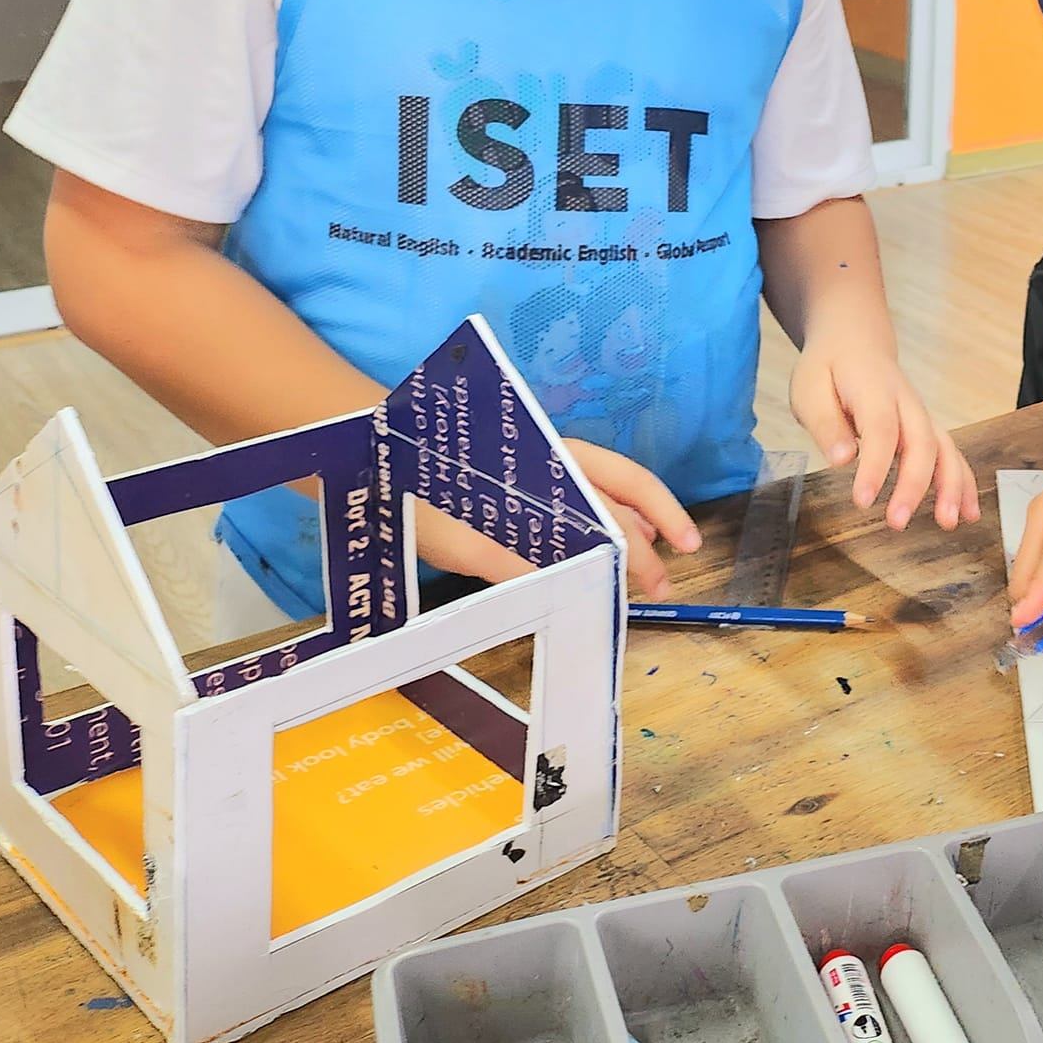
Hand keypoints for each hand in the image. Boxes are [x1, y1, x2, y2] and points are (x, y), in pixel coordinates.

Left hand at [412, 444, 699, 597]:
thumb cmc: (414, 491)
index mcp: (549, 463)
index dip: (649, 532)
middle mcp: (554, 459)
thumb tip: (563, 589)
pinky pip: (574, 498)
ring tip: (652, 557)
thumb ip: (510, 561)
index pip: (616, 498)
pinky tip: (600, 543)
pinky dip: (600, 519)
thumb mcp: (459, 536)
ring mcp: (539, 468)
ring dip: (632, 521)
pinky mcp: (519, 483)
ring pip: (603, 489)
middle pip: (621, 489)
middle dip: (652, 533)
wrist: (372, 453)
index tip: (669, 567)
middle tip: (666, 581)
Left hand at [789, 346, 979, 530]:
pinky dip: (963, 482)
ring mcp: (920, 415)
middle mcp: (905, 401)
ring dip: (950, 486)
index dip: (874, 466)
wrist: (854, 341)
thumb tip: (841, 459)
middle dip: (914, 485)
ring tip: (949, 522)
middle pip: (920, 442)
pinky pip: (951, 454)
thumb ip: (825, 423)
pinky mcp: (926, 428)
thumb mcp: (808, 388)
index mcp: (873, 389)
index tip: (862, 500)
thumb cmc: (829, 367)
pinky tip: (968, 513)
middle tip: (898, 522)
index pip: (880, 429)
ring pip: (945, 448)